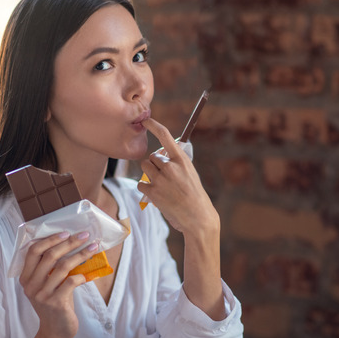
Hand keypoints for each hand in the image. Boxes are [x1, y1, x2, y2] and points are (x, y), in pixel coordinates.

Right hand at [19, 232, 96, 337]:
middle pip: (50, 256)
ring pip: (63, 267)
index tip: (65, 233)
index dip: (49, 239)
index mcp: (25, 277)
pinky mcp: (55, 303)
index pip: (33, 251)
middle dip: (69, 243)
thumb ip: (51, 268)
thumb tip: (71, 244)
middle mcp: (31, 285)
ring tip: (93, 248)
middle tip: (84, 235)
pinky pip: (71, 282)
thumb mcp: (47, 284)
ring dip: (81, 255)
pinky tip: (87, 274)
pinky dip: (81, 275)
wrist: (55, 331)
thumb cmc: (55, 303)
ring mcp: (42, 294)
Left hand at [138, 118, 218, 234]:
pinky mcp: (153, 192)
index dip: (154, 126)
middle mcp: (171, 167)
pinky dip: (146, 188)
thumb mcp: (190, 173)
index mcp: (182, 160)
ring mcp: (161, 180)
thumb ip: (176, 162)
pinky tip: (157, 195)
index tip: (145, 120)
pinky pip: (141, 183)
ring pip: (145, 167)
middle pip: (151, 157)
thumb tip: (161, 155)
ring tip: (161, 185)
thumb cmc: (194, 195)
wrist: (198, 217)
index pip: (166, 136)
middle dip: (155, 165)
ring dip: (149, 174)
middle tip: (164, 177)